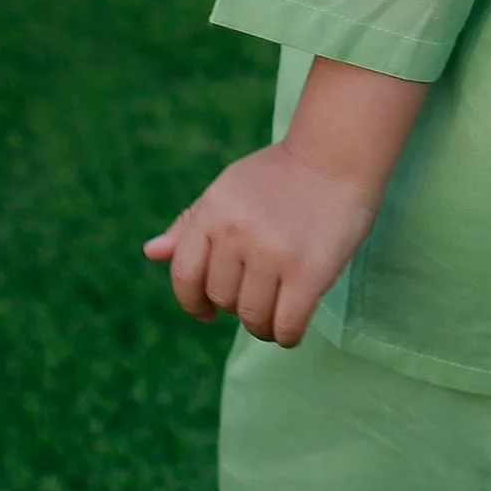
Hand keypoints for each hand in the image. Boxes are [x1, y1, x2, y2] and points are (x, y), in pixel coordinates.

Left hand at [143, 142, 374, 345]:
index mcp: (212, 212)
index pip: (184, 275)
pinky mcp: (308, 271)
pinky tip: (291, 328)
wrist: (338, 154)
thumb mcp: (228, 190)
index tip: (206, 312)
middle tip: (259, 295)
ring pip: (253, 317)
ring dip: (263, 326)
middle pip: (222, 299)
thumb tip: (152, 253)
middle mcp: (236, 233)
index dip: (192, 302)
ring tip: (276, 314)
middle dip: (237, 306)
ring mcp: (272, 253)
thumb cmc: (281, 174)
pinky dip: (286, 336)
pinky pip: (286, 325)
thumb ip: (190, 223)